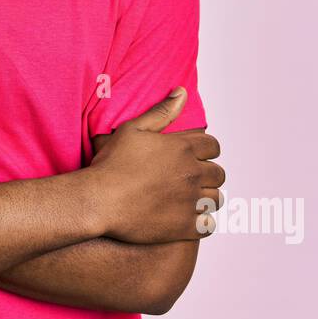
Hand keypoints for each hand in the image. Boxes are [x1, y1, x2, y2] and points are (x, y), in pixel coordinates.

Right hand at [88, 88, 224, 243]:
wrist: (98, 200)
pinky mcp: (185, 226)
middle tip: (188, 179)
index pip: (214, 146)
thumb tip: (182, 92)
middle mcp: (192, 174)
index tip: (194, 157)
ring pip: (217, 199)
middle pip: (219, 173)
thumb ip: (162, 111)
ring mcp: (191, 201)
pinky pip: (209, 225)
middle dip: (207, 175)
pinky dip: (202, 223)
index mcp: (183, 148)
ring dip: (207, 198)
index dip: (205, 151)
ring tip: (188, 199)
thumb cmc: (112, 163)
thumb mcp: (133, 129)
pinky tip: (187, 219)